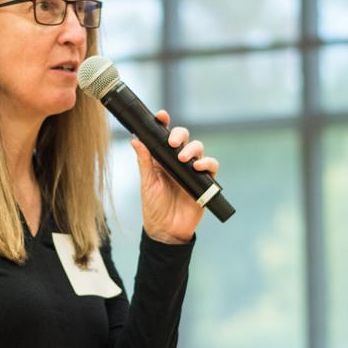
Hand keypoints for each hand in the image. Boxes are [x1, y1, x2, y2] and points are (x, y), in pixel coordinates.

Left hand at [131, 110, 219, 243]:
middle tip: (172, 143)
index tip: (161, 116)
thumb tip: (136, 140)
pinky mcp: (204, 181)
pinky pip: (211, 166)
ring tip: (183, 158)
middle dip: (180, 135)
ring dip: (193, 149)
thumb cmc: (154, 207)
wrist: (167, 230)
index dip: (164, 123)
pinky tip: (198, 167)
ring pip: (198, 149)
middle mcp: (177, 162)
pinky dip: (207, 163)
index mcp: (161, 159)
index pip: (164, 136)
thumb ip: (144, 161)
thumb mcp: (147, 183)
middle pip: (184, 138)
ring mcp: (191, 170)